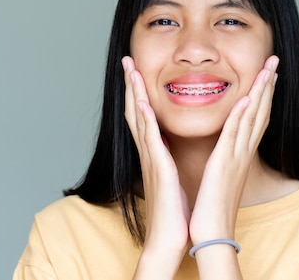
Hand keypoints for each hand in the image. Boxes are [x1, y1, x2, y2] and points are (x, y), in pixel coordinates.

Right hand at [122, 57, 189, 272]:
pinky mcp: (158, 168)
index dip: (137, 92)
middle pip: (134, 110)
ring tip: (131, 69)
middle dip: (131, 84)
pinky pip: (150, 140)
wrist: (166, 237)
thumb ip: (164, 158)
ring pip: (138, 119)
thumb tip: (166, 146)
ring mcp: (151, 159)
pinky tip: (141, 102)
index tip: (136, 71)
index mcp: (153, 152)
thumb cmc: (171, 210)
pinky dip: (144, 119)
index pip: (142, 115)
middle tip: (127, 60)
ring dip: (134, 92)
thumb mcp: (168, 176)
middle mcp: (148, 152)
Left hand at [189, 55, 278, 244]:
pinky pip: (235, 134)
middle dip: (268, 85)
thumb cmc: (213, 207)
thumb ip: (224, 159)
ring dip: (261, 91)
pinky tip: (247, 97)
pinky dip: (242, 115)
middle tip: (274, 62)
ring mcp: (237, 156)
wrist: (212, 231)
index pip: (255, 119)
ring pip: (252, 117)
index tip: (267, 75)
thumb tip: (223, 149)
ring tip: (268, 68)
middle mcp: (243, 152)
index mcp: (240, 154)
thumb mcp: (221, 176)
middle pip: (261, 112)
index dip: (263, 95)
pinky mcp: (225, 162)